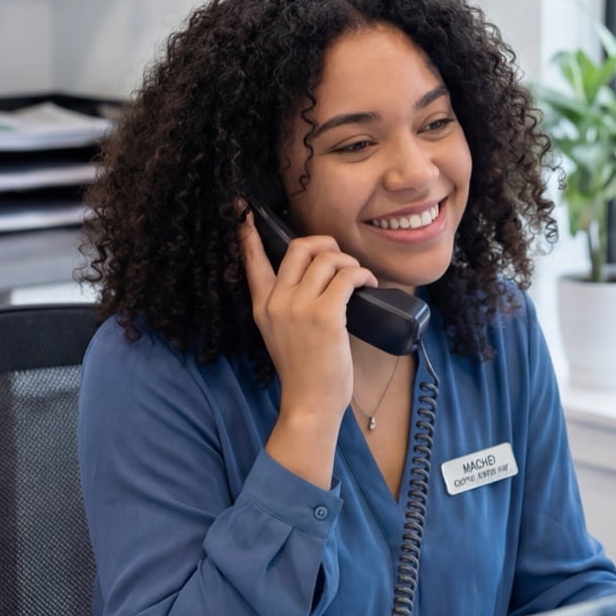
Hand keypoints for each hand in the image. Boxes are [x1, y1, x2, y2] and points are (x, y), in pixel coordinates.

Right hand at [238, 213, 377, 485]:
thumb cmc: (304, 371)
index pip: (253, 260)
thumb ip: (286, 305)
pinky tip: (369, 285)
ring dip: (350, 263)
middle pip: (300, 247)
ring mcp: (299, 307)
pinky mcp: (325, 315)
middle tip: (340, 258)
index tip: (246, 213)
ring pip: (328, 259)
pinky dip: (362, 275)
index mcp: (262, 305)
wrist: (309, 402)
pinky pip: (347, 276)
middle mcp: (276, 301)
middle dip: (325, 244)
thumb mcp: (280, 334)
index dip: (251, 235)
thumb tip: (316, 276)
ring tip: (359, 279)